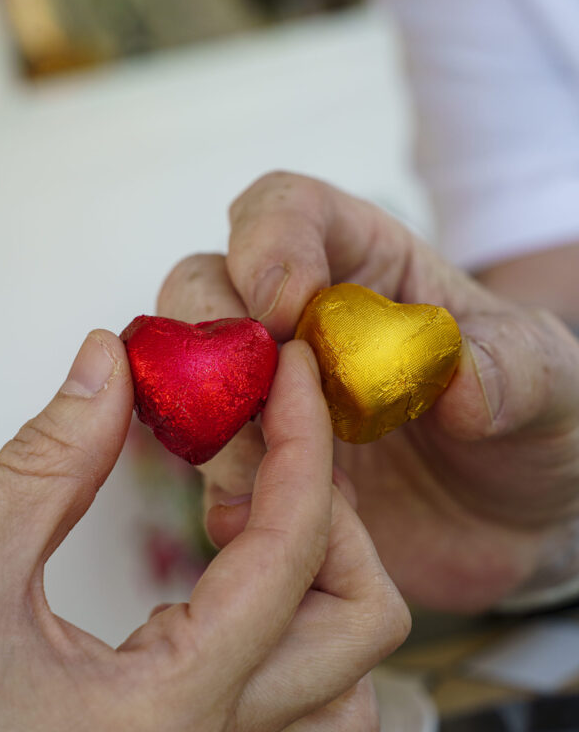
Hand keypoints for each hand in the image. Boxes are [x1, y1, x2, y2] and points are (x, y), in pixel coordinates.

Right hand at [0, 330, 408, 731]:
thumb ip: (52, 463)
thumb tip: (110, 365)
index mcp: (168, 709)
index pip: (291, 547)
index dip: (303, 438)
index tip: (292, 375)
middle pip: (362, 625)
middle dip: (334, 515)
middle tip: (271, 450)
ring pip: (349, 683)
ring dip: (326, 581)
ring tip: (246, 519)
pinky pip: (305, 706)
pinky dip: (299, 627)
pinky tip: (231, 579)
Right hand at [158, 171, 578, 612]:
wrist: (512, 519)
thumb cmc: (528, 423)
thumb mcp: (550, 381)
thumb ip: (516, 367)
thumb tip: (460, 386)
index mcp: (366, 267)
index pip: (286, 211)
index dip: (269, 242)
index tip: (285, 305)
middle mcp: (302, 323)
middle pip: (206, 283)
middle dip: (214, 331)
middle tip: (258, 394)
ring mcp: (273, 395)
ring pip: (189, 373)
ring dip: (212, 419)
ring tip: (271, 473)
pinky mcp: (263, 464)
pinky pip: (209, 462)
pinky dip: (224, 486)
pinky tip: (277, 518)